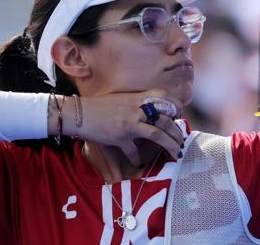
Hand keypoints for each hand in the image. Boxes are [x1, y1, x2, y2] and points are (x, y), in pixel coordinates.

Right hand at [60, 90, 184, 166]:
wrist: (78, 113)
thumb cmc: (100, 105)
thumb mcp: (122, 98)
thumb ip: (138, 103)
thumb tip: (154, 110)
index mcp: (138, 97)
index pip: (165, 96)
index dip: (176, 105)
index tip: (180, 114)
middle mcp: (136, 109)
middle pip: (165, 119)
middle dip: (176, 132)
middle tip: (181, 141)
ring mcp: (129, 123)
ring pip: (157, 134)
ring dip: (169, 145)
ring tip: (175, 154)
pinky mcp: (119, 137)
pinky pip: (133, 151)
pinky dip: (137, 158)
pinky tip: (138, 164)